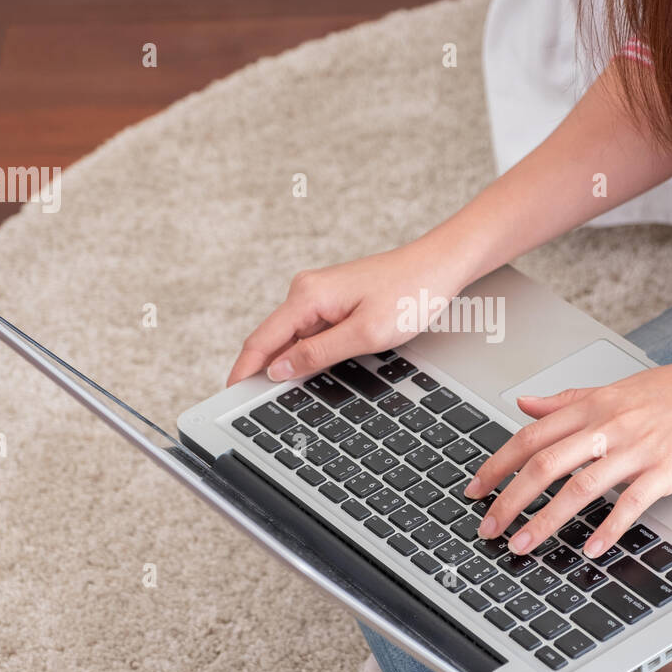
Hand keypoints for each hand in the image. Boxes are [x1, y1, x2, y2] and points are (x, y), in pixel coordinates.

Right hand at [227, 241, 472, 384]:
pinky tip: (311, 372)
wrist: (441, 265)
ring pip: (294, 338)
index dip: (243, 370)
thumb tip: (279, 369)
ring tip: (282, 396)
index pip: (261, 339)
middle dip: (263, 371)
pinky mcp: (336, 301)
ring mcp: (321, 296)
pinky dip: (307, 353)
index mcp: (307, 295)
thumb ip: (318, 353)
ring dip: (288, 364)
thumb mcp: (365, 334)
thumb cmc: (410, 292)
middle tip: (254, 406)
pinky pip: (311, 332)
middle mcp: (307, 291)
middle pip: (273, 340)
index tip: (230, 394)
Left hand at [463, 344, 671, 557]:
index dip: (497, 464)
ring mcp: (638, 447)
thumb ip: (570, 398)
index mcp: (594, 404)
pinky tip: (590, 549)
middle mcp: (609, 425)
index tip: (474, 489)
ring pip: (578, 487)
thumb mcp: (620, 386)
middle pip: (543, 463)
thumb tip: (526, 403)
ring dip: (546, 520)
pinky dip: (608, 528)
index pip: (531, 436)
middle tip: (487, 528)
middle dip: (509, 499)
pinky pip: (631, 503)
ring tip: (523, 545)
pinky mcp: (669, 469)